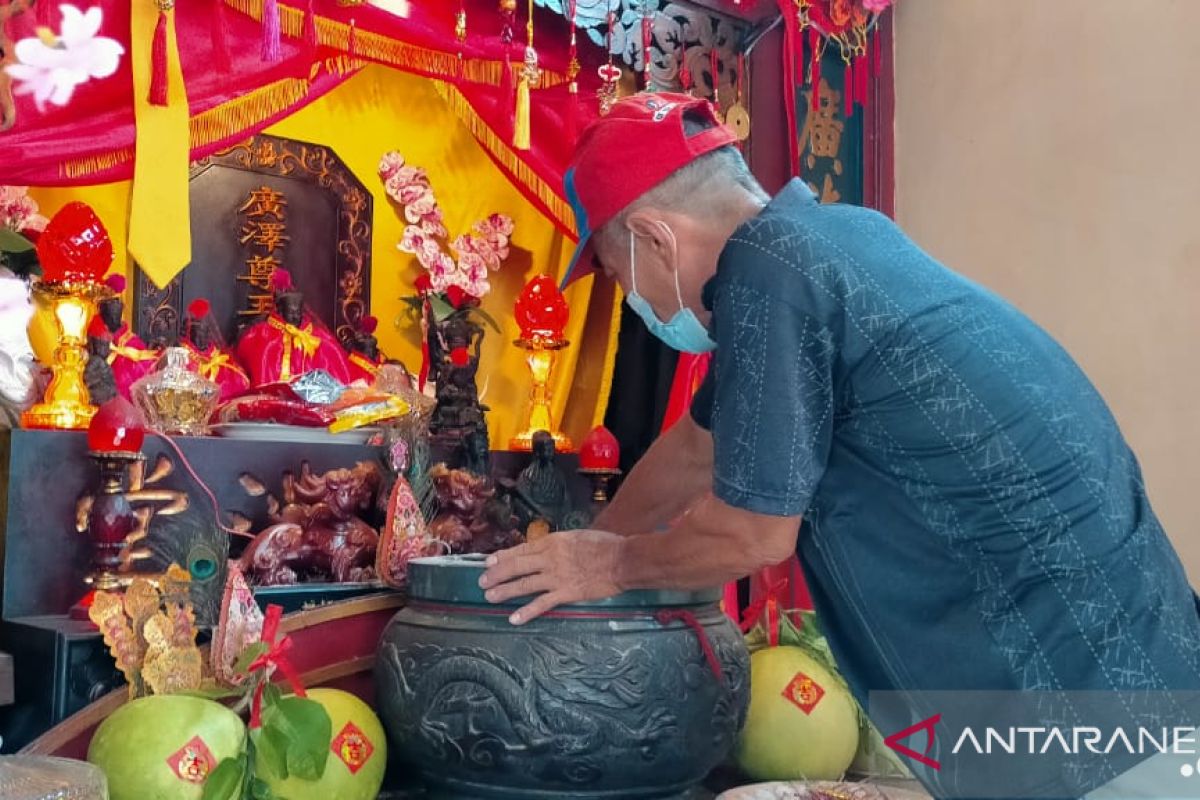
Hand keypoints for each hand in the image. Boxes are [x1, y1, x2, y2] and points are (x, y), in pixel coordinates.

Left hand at [479, 530, 623, 624]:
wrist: (621, 560)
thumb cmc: (605, 545)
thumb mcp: (577, 537)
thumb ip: (560, 544)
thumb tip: (548, 550)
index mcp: (553, 541)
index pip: (522, 549)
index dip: (503, 555)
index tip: (489, 560)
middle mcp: (550, 558)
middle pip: (517, 566)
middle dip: (497, 574)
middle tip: (482, 581)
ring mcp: (556, 576)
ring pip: (524, 584)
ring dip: (504, 591)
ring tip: (490, 597)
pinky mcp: (566, 593)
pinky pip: (541, 603)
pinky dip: (526, 611)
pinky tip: (514, 618)